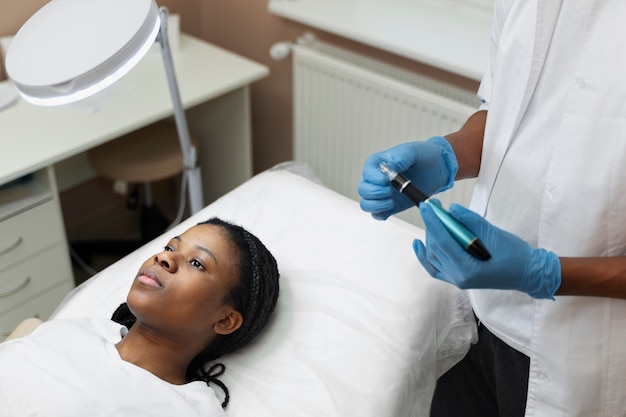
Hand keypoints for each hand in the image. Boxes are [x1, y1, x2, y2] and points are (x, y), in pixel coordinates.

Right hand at [358, 136, 457, 219]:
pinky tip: (393, 207)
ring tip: (391, 201)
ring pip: (366, 204)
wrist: (438, 168)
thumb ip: (401, 158)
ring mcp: (383, 193)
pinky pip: (377, 214)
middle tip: (390, 191)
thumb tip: (390, 167)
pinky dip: (381, 213)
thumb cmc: (425, 155)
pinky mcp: (390, 205)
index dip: (373, 178)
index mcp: (379, 163)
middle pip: (363, 190)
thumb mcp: (413, 152)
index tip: (386, 180)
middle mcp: (377, 179)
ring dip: (376, 205)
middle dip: (374, 193)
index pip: (367, 172)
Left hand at [413, 201, 560, 298]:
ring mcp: (456, 280)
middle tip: (432, 206)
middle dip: (431, 225)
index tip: (427, 206)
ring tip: (433, 217)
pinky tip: (419, 243)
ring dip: (430, 236)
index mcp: (468, 270)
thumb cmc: (516, 256)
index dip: (433, 222)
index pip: (443, 243)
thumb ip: (471, 222)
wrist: (528, 273)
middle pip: (436, 249)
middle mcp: (458, 278)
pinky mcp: (458, 277)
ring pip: (433, 257)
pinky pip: (436, 267)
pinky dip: (426, 255)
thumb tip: (452, 209)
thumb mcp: (495, 235)